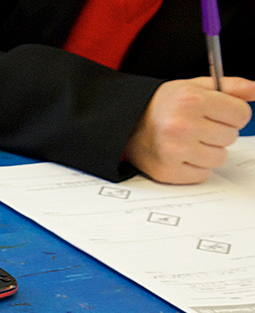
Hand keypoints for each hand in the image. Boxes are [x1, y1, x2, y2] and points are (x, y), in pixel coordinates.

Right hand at [125, 76, 254, 183]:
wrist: (123, 124)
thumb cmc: (159, 106)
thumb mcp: (192, 87)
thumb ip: (229, 87)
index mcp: (191, 100)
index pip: (241, 114)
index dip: (231, 114)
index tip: (216, 114)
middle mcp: (182, 125)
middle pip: (231, 137)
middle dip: (218, 132)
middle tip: (196, 126)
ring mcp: (174, 150)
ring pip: (220, 158)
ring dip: (208, 151)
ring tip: (187, 141)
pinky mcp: (168, 170)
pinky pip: (203, 174)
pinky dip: (195, 167)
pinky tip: (180, 154)